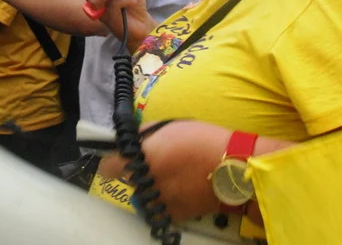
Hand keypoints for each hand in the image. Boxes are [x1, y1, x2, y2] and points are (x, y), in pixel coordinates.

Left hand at [99, 121, 229, 222]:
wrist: (233, 166)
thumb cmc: (202, 139)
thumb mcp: (170, 127)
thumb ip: (146, 135)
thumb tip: (135, 141)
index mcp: (142, 158)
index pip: (108, 167)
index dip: (112, 163)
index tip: (119, 162)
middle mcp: (146, 182)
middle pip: (130, 181)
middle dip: (139, 173)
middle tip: (160, 165)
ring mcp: (160, 201)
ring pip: (145, 197)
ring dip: (153, 189)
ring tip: (174, 178)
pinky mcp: (176, 214)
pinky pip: (163, 209)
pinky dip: (168, 202)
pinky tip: (183, 191)